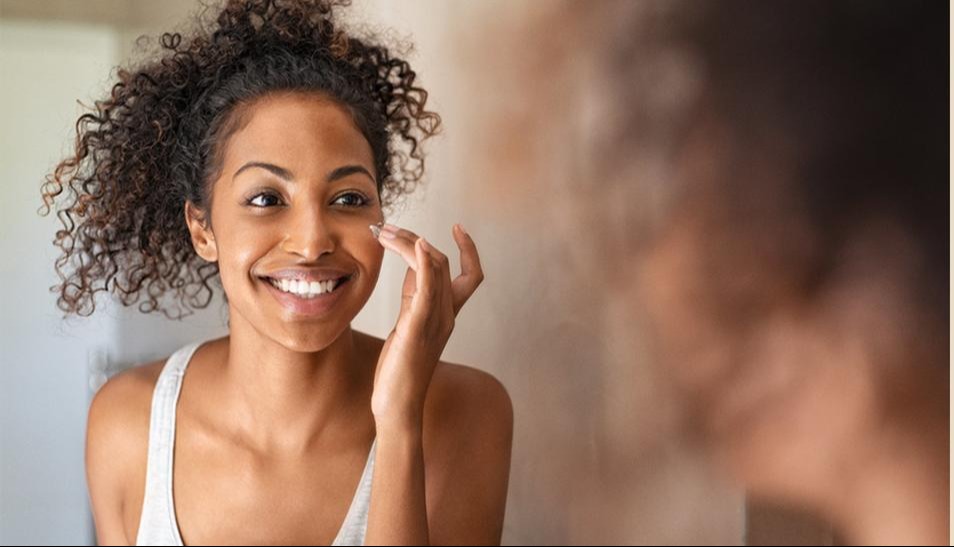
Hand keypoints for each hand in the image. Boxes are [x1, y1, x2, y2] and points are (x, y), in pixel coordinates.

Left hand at [369, 223, 483, 430]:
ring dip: (410, 243)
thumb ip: (414, 296)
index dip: (470, 249)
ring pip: (434, 269)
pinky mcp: (417, 328)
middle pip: (443, 263)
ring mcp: (435, 321)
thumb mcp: (408, 324)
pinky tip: (416, 244)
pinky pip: (427, 289)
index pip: (471, 275)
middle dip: (415, 238)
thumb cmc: (400, 369)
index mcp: (447, 315)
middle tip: (386, 228)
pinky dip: (423, 262)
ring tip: (385, 232)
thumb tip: (411, 265)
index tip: (458, 226)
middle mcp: (446, 315)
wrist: (397, 405)